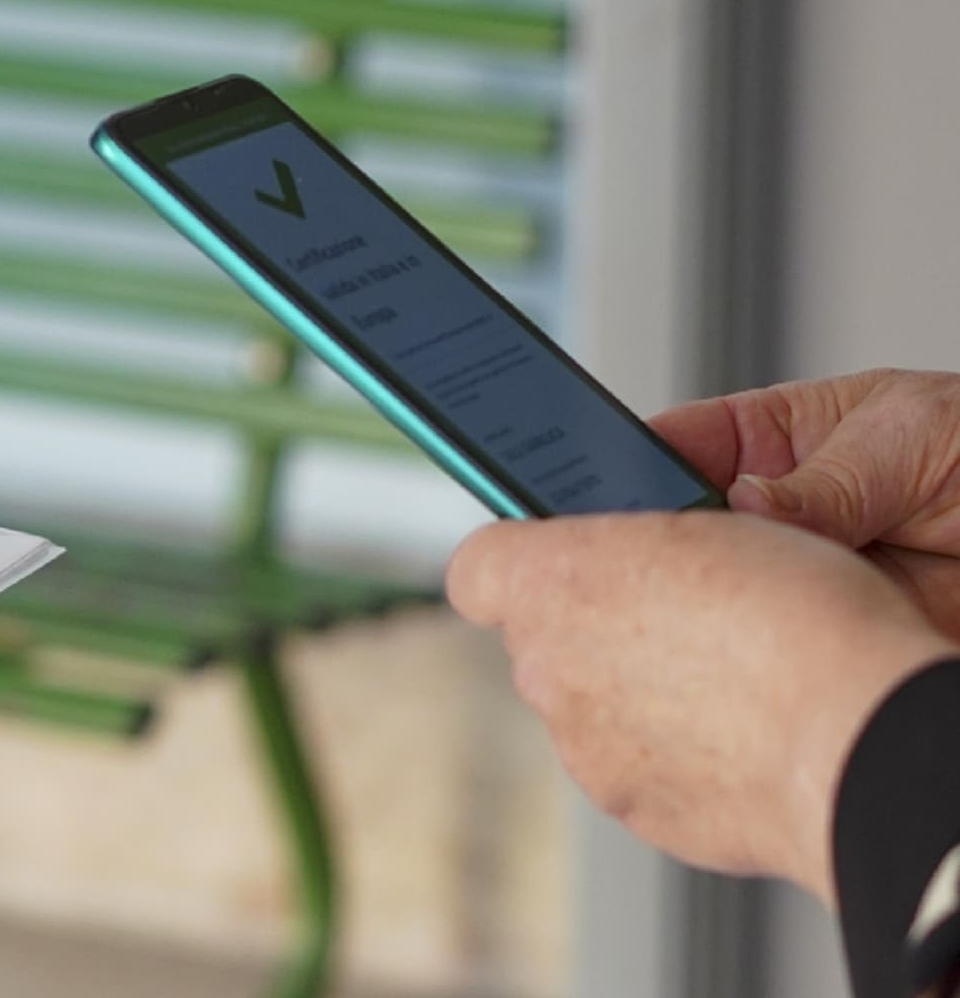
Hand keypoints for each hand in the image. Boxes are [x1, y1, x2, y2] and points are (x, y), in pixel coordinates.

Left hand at [447, 511, 955, 900]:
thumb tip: (627, 552)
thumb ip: (636, 544)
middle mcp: (547, 670)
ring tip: (727, 678)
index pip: (478, 567)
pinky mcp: (630, 806)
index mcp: (551, 583)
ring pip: (590, 707)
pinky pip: (637, 766)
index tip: (558, 554)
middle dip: (597, 627)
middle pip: (543, 639)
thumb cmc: (794, 620)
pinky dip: (676, 752)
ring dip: (638, 693)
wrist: (853, 736)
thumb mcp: (710, 525)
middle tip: (678, 614)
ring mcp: (582, 748)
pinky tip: (739, 733)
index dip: (518, 560)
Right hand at [655, 369, 959, 632]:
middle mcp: (770, 515)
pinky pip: (776, 654)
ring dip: (715, 605)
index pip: (672, 448)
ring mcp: (796, 579)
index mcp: (767, 440)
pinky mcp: (828, 639)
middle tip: (660, 557)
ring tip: (721, 601)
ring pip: (721, 599)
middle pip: (679, 533)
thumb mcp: (901, 439)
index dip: (625, 466)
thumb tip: (746, 508)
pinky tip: (761, 648)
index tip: (597, 491)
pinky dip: (764, 659)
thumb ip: (820, 481)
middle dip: (661, 546)